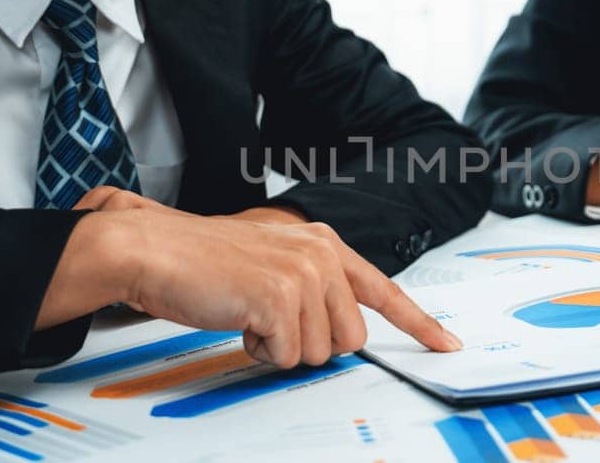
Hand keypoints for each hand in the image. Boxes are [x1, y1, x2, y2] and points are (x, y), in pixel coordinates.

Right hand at [45, 191, 461, 367]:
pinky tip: (235, 319)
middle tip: (267, 320)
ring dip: (278, 347)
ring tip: (246, 314)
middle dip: (308, 344)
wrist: (152, 249)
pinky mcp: (281, 298)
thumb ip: (312, 289)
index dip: (418, 323)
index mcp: (324, 244)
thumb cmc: (202, 263)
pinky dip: (256, 351)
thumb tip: (340, 335)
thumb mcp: (270, 266)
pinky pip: (284, 357)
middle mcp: (322, 254)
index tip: (447, 344)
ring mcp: (304, 274)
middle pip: (350, 339)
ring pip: (319, 353)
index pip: (383, 290)